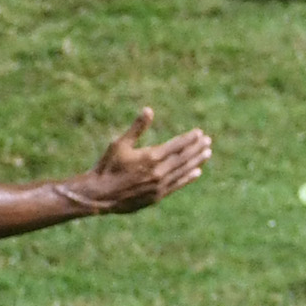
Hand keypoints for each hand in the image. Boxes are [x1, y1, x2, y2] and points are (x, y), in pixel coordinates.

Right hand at [73, 107, 211, 213]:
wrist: (98, 195)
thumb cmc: (107, 167)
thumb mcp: (119, 144)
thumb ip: (137, 128)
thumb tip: (148, 110)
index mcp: (151, 156)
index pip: (176, 145)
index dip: (189, 138)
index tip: (199, 133)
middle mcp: (158, 171)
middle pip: (183, 157)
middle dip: (196, 148)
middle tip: (207, 141)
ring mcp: (159, 185)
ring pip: (183, 170)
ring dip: (196, 161)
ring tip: (207, 153)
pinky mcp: (156, 196)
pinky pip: (177, 185)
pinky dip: (188, 178)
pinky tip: (197, 172)